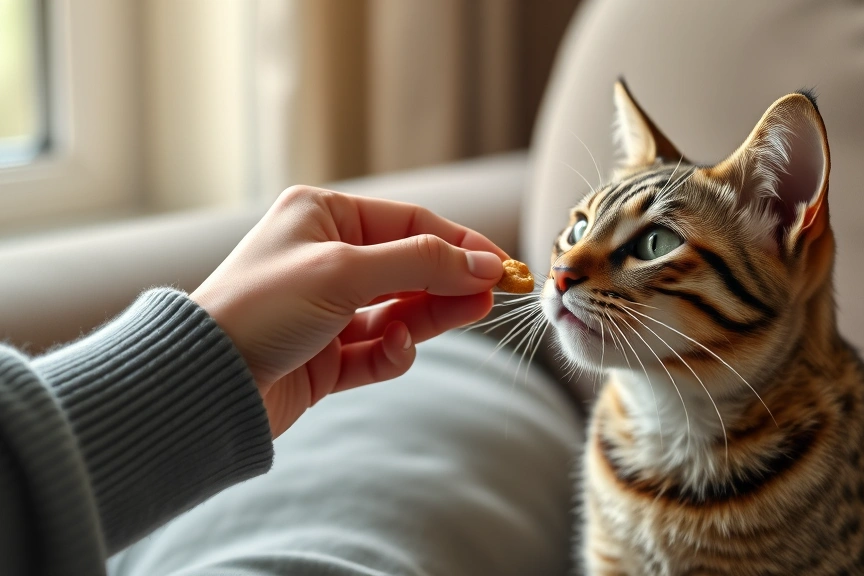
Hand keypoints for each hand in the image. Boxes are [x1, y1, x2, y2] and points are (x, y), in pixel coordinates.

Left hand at [190, 185, 507, 436]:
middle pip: (408, 266)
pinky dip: (394, 351)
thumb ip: (420, 264)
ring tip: (467, 314)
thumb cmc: (260, 308)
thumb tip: (484, 263)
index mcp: (320, 217)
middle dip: (449, 280)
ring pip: (399, 309)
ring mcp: (326, 309)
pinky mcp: (325, 357)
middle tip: (492, 295)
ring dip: (431, 315)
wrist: (205, 381)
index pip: (408, 223)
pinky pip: (377, 349)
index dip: (458, 243)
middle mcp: (325, 258)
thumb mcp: (344, 271)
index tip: (500, 265)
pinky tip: (397, 349)